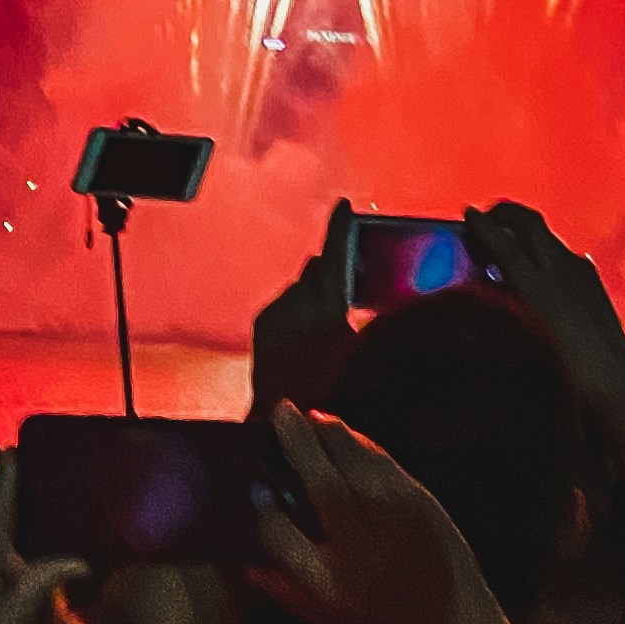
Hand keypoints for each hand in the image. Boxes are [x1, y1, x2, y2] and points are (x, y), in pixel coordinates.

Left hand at [251, 199, 355, 413]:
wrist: (281, 419)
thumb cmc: (330, 391)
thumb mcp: (358, 352)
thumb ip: (359, 317)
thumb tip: (361, 296)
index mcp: (328, 306)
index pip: (336, 252)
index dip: (341, 226)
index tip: (344, 204)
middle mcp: (298, 300)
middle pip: (318, 268)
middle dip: (331, 272)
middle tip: (347, 287)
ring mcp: (277, 310)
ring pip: (301, 287)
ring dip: (312, 296)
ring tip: (323, 325)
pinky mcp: (263, 322)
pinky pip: (285, 303)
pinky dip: (296, 310)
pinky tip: (303, 335)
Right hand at [256, 401, 495, 623]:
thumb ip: (289, 595)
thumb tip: (250, 567)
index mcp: (333, 586)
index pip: (283, 539)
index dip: (264, 514)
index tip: (255, 495)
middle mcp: (364, 548)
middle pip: (322, 484)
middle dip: (297, 444)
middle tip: (280, 411)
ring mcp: (396, 522)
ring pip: (356, 463)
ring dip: (330, 434)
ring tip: (308, 417)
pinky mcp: (422, 504)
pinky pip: (384, 464)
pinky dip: (362, 444)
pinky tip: (347, 435)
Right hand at [462, 201, 624, 395]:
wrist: (610, 376)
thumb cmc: (562, 367)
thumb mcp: (521, 335)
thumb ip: (504, 301)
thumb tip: (490, 282)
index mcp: (535, 284)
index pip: (502, 242)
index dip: (482, 225)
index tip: (469, 214)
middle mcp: (558, 267)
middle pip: (528, 221)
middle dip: (505, 212)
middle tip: (489, 215)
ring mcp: (578, 269)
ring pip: (547, 234)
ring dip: (526, 229)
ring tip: (510, 238)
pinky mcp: (591, 277)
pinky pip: (562, 251)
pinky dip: (545, 249)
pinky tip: (541, 265)